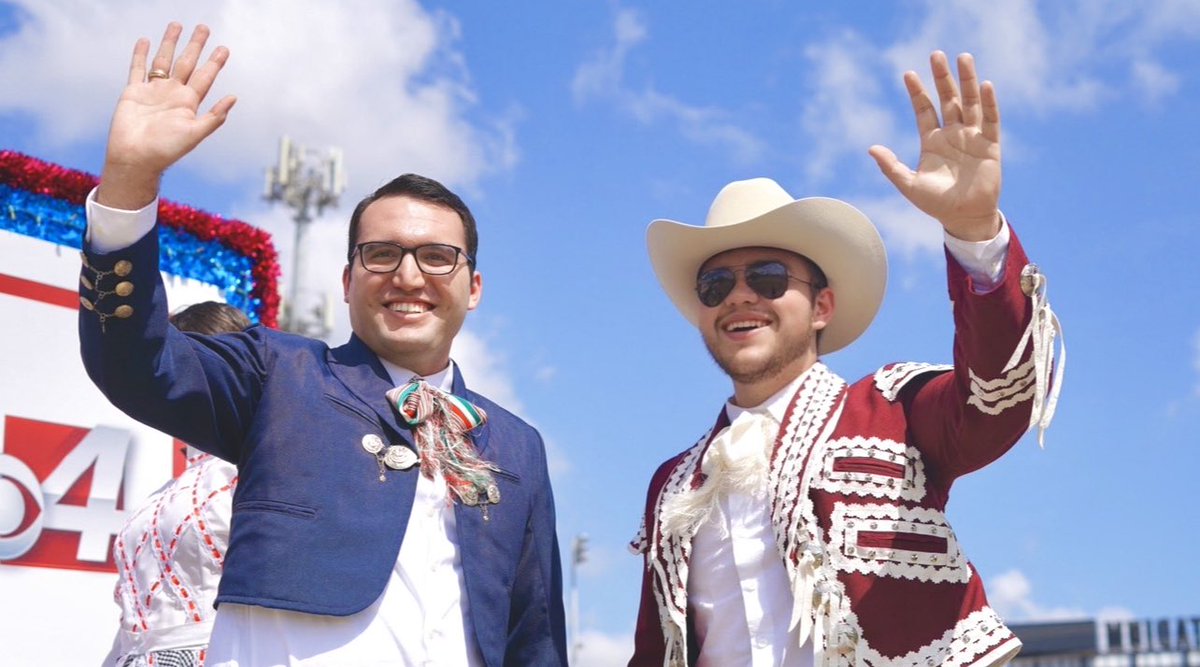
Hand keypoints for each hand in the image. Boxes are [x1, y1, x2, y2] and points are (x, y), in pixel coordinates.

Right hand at [97, 23, 235, 209]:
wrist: (136, 158)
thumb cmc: (166, 150)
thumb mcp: (195, 134)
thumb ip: (214, 117)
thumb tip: (234, 98)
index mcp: (189, 103)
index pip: (205, 77)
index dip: (215, 62)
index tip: (224, 48)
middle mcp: (173, 94)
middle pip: (187, 63)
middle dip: (195, 46)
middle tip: (204, 27)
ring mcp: (153, 92)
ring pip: (163, 61)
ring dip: (170, 43)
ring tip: (177, 25)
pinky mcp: (133, 92)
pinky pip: (138, 68)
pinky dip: (141, 55)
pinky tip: (146, 41)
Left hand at [868, 51, 1000, 241]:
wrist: (963, 218)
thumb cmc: (936, 203)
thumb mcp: (909, 185)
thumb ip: (891, 167)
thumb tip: (871, 148)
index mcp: (932, 141)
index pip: (923, 109)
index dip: (916, 92)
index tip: (907, 74)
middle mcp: (952, 134)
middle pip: (947, 98)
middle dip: (941, 77)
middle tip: (936, 55)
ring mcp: (971, 137)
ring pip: (969, 102)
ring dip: (966, 81)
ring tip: (963, 57)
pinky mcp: (990, 145)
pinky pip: (990, 119)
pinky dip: (988, 103)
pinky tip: (984, 85)